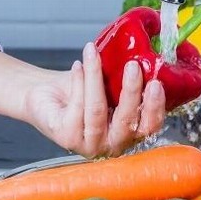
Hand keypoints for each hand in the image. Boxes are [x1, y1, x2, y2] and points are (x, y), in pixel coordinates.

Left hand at [0, 44, 165, 157]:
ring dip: (97, 78)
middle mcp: (111, 145)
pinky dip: (79, 81)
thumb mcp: (108, 85)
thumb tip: (144, 58)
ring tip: (94, 53)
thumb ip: (125, 81)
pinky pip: (78, 107)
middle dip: (131, 91)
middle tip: (133, 66)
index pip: (149, 127)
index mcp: (128, 134)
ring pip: (98, 110)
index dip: (154, 107)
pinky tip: (79, 65)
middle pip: (127, 122)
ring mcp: (89, 145)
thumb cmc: (79, 90)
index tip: (156, 83)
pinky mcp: (67, 138)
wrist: (45, 93)